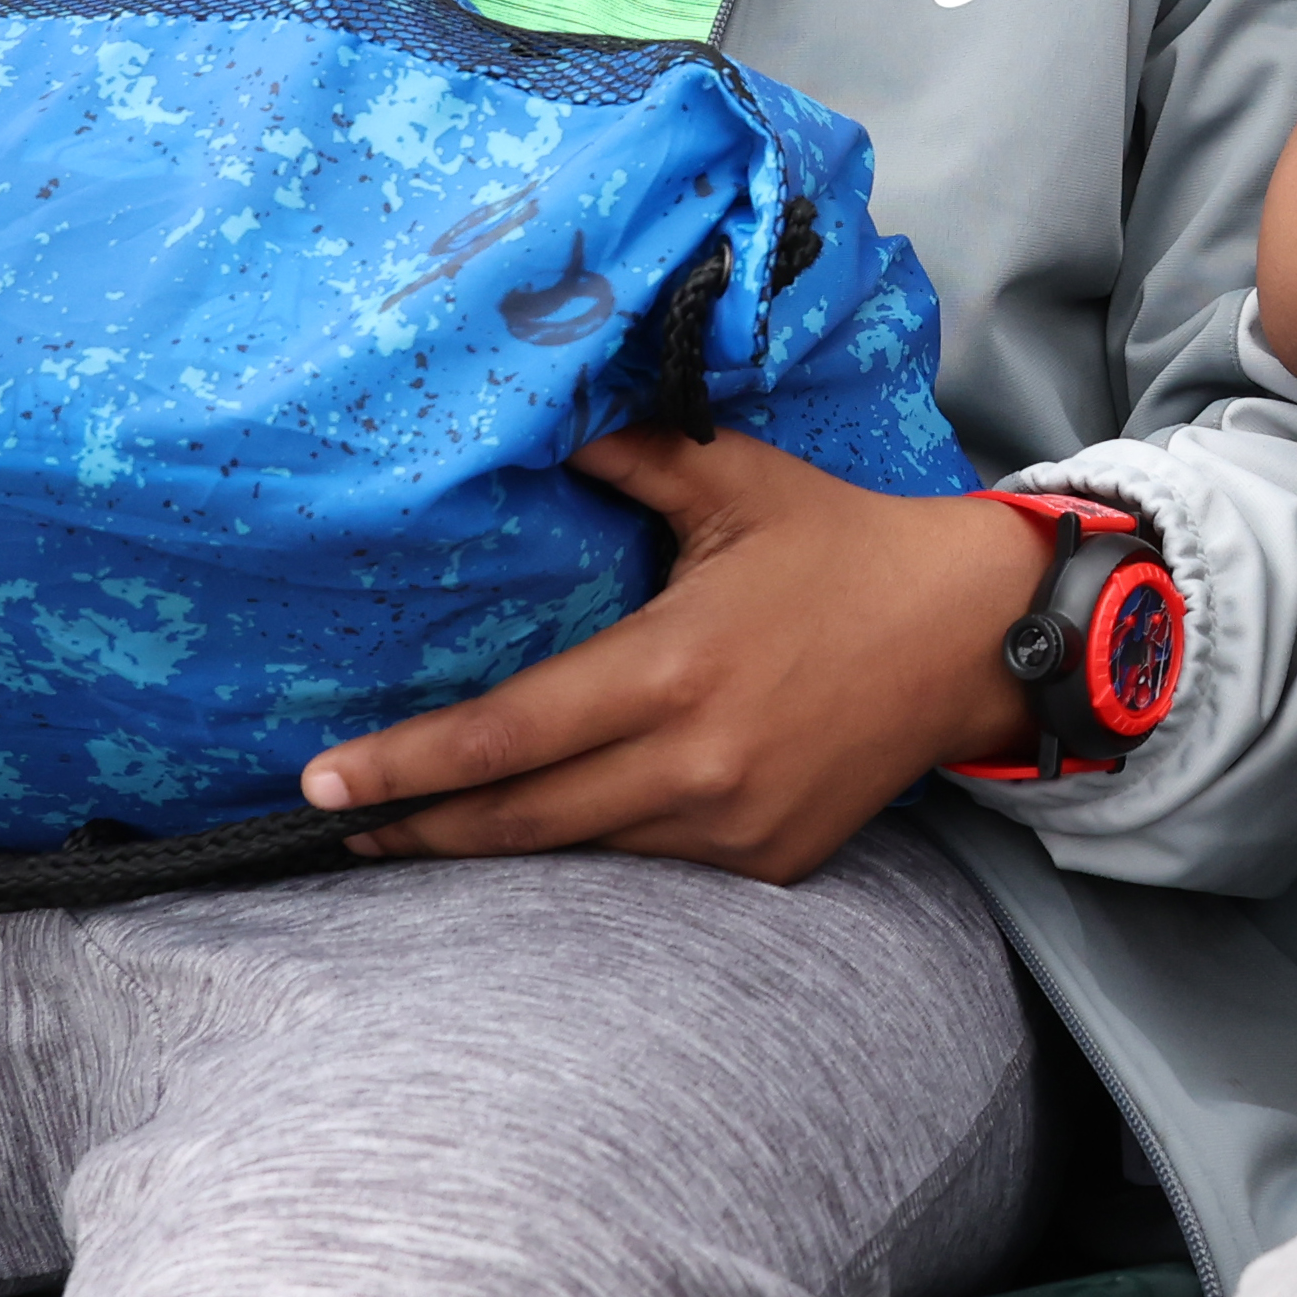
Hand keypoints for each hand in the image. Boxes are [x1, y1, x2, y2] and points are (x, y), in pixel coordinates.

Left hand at [304, 433, 1054, 880]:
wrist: (973, 634)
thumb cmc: (845, 547)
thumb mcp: (737, 482)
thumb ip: (632, 457)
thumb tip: (543, 424)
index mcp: (670, 668)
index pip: (505, 736)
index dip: (404, 768)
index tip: (322, 782)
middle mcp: (693, 762)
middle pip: (517, 821)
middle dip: (415, 829)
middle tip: (333, 828)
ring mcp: (730, 825)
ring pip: (578, 857)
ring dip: (493, 850)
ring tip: (417, 835)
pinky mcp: (766, 862)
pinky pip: (651, 872)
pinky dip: (594, 855)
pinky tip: (551, 832)